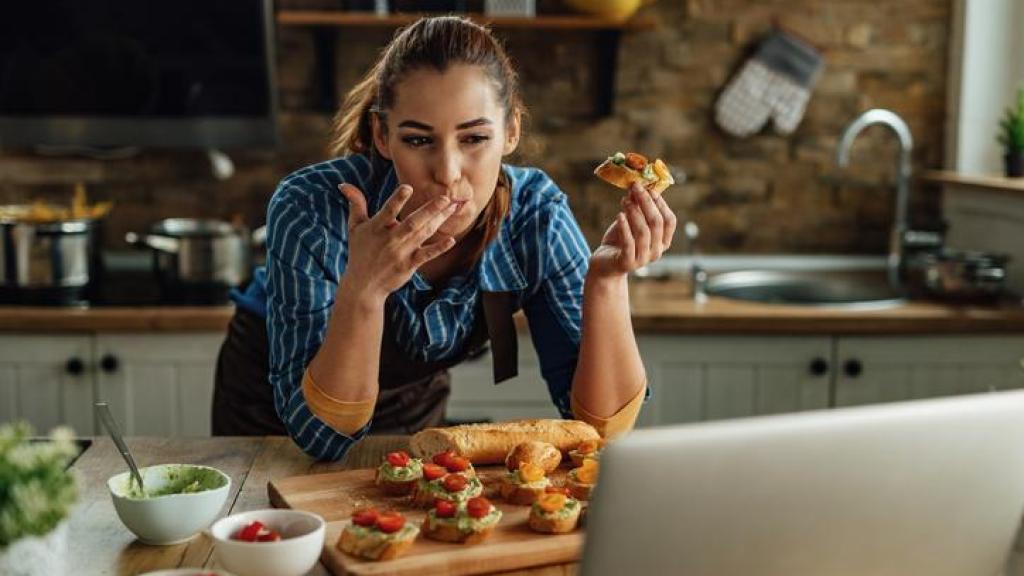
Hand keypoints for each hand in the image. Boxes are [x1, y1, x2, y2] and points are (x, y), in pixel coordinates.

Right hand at [337, 183, 457, 302]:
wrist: (363, 285)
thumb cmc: (360, 252)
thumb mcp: (355, 227)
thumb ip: (356, 204)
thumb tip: (344, 184)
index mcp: (376, 228)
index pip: (388, 211)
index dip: (397, 200)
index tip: (408, 188)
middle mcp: (390, 240)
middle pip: (412, 222)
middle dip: (430, 210)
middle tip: (446, 197)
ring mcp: (401, 253)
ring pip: (423, 234)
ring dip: (439, 221)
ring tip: (453, 207)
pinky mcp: (409, 265)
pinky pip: (426, 255)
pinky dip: (439, 248)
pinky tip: (451, 240)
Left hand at [588, 182, 676, 278]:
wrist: (605, 264)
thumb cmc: (620, 241)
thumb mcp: (630, 222)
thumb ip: (636, 207)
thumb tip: (637, 186)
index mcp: (663, 241)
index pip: (669, 221)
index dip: (661, 203)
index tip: (649, 188)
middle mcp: (657, 251)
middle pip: (657, 223)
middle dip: (646, 203)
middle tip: (636, 188)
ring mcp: (643, 259)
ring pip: (643, 232)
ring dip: (634, 212)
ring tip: (624, 200)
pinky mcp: (627, 263)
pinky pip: (628, 243)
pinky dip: (624, 227)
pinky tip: (619, 215)